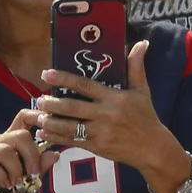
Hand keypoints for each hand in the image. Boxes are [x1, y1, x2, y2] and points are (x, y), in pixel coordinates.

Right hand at [0, 107, 56, 192]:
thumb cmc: (5, 187)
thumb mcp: (27, 177)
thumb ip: (39, 165)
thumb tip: (55, 154)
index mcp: (13, 141)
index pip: (24, 118)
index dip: (37, 116)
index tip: (48, 121)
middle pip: (20, 135)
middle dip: (31, 156)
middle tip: (33, 174)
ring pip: (6, 151)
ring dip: (16, 170)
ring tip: (17, 183)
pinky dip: (2, 177)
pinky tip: (5, 185)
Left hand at [37, 43, 184, 187]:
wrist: (153, 148)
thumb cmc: (146, 117)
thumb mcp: (142, 91)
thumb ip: (136, 67)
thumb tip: (141, 44)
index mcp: (115, 98)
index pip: (85, 85)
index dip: (64, 79)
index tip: (47, 74)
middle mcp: (106, 114)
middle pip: (72, 107)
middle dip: (52, 103)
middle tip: (39, 99)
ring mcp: (100, 132)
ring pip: (68, 126)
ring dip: (50, 121)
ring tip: (38, 116)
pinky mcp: (97, 146)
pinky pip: (72, 141)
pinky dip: (55, 137)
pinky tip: (43, 133)